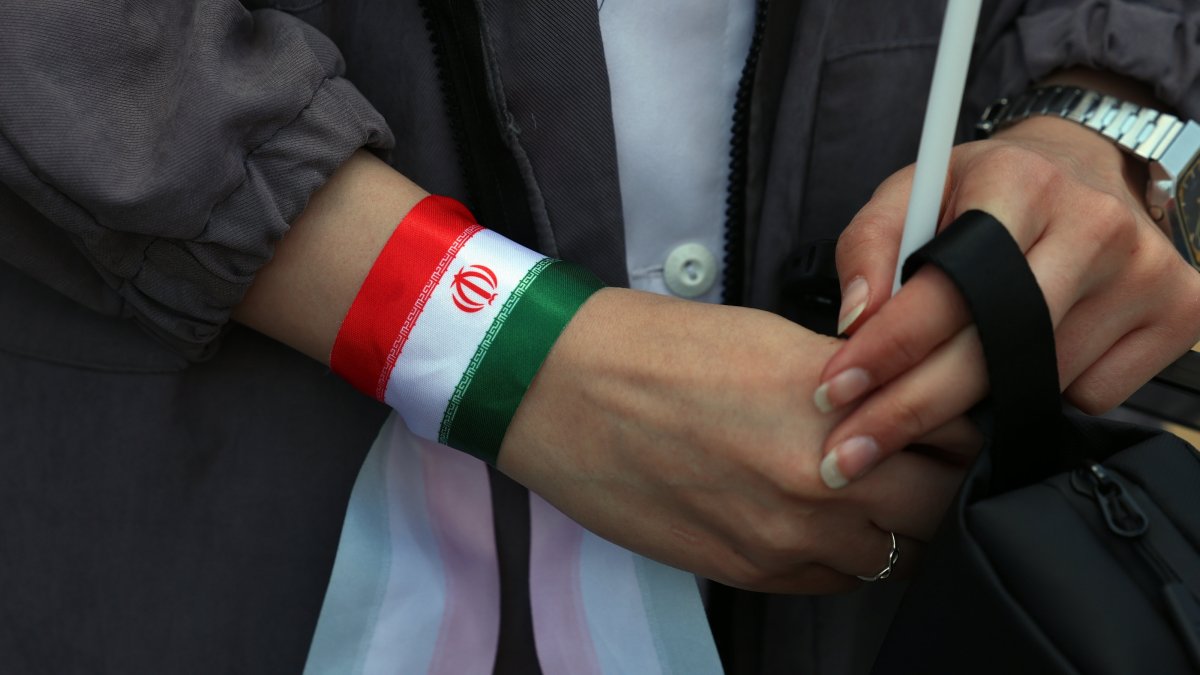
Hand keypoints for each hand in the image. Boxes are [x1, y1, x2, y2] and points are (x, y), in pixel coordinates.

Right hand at [498, 288, 971, 592]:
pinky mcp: (748, 572)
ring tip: (869, 492)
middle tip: (920, 458)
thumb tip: (895, 403)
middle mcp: (822, 480)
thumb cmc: (654, 349)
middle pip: (940, 504)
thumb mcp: (772, 339)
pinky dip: (844, 556)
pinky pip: (835, 581)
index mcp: (834, 403)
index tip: (948, 417)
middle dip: (939, 479)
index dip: (957, 423)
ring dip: (896, 525)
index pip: (953, 431)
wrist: (560, 391)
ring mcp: (785, 537)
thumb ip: (849, 381)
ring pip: (895, 555)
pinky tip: (821, 521)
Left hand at [811, 114, 1199, 488]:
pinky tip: (1025, 361)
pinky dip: (1042, 398)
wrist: (1084, 171)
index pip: (946, 288)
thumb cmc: (981, 195)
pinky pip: (1091, 396)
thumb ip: (868, 249)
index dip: (885, 350)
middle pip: (995, 350)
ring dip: (972, 408)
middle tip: (849, 453)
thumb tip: (856, 323)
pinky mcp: (1182, 311)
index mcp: (1018, 183)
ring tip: (933, 394)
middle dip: (911, 409)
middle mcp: (1095, 224)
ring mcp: (1147, 271)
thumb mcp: (913, 194)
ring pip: (1039, 383)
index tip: (834, 394)